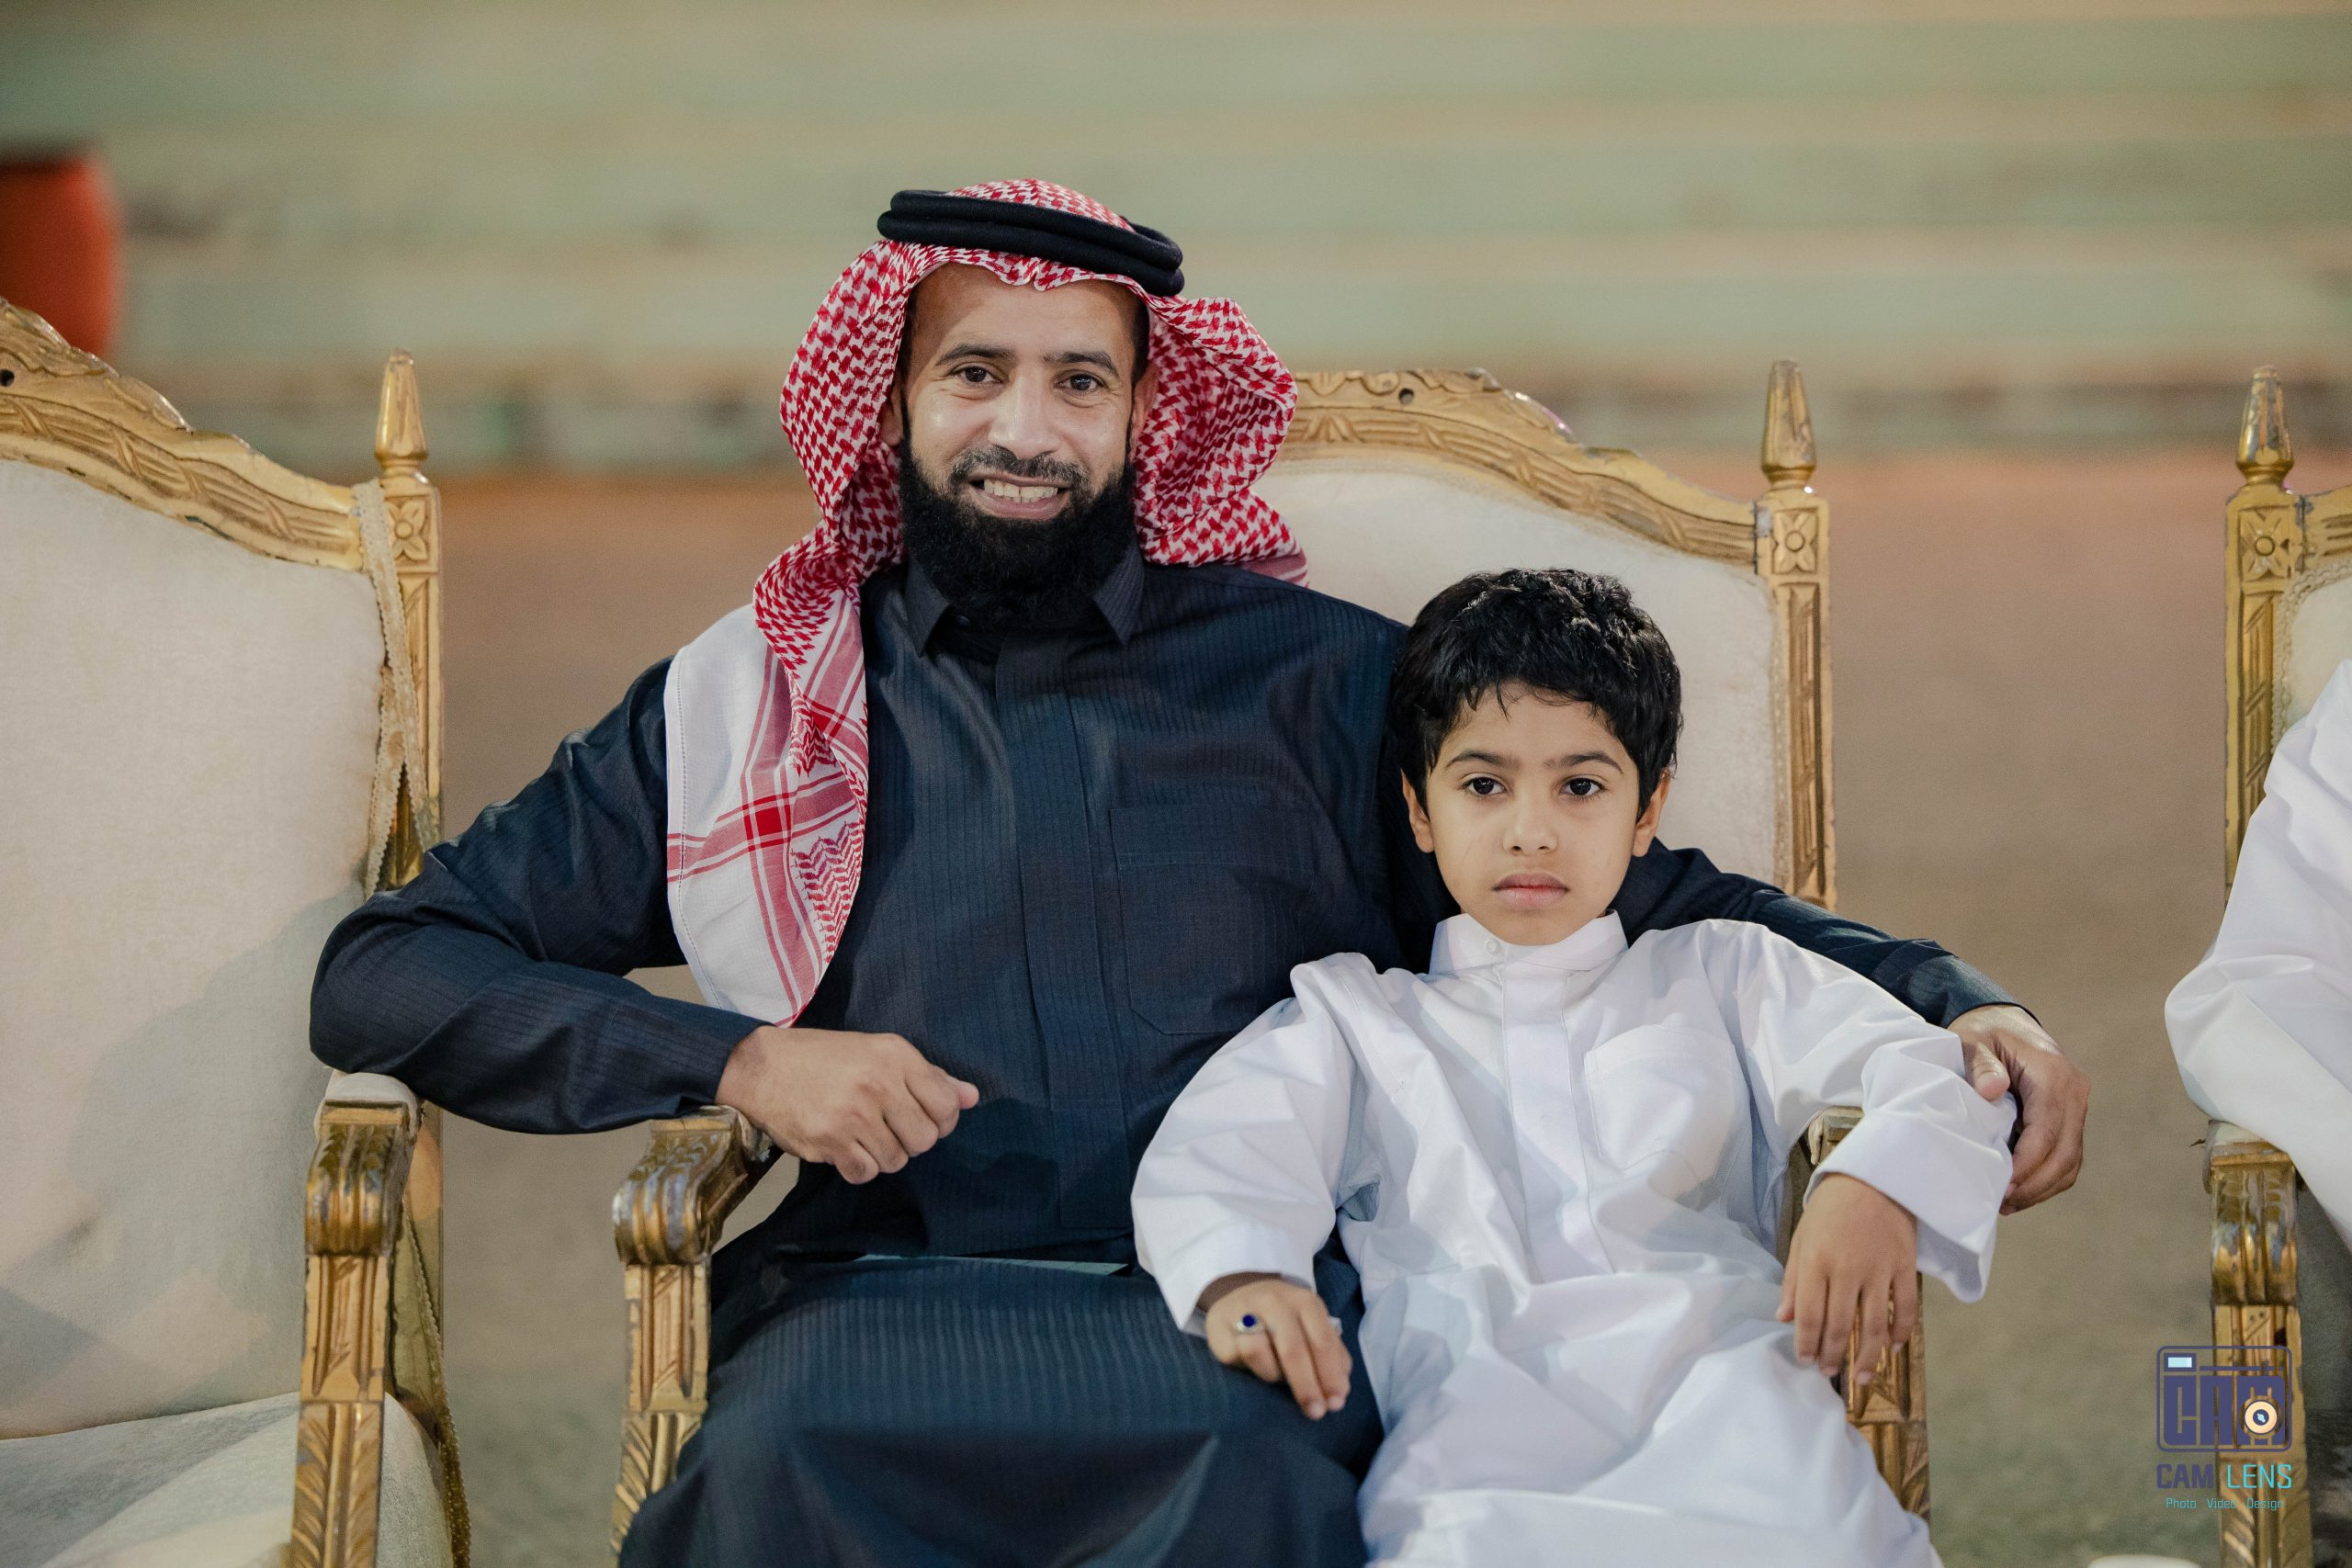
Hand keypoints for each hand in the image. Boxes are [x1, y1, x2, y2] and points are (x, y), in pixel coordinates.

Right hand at [716, 1024, 978, 1183]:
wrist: (762, 1067)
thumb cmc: (825, 1058)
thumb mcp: (877, 1051)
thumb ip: (928, 1075)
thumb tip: (972, 1097)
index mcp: (894, 1055)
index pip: (947, 1104)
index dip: (942, 1119)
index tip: (923, 1117)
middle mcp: (878, 1083)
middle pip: (925, 1139)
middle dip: (913, 1141)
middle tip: (890, 1128)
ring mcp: (853, 1115)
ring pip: (896, 1160)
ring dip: (884, 1154)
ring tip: (864, 1134)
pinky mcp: (829, 1141)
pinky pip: (866, 1173)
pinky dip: (860, 1167)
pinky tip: (847, 1147)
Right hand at [1199, 1273, 1351, 1418]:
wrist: (1242, 1294)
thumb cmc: (1286, 1321)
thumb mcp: (1313, 1329)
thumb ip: (1331, 1358)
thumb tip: (1338, 1394)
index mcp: (1305, 1302)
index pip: (1322, 1342)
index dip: (1330, 1375)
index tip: (1334, 1403)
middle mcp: (1275, 1302)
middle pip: (1292, 1349)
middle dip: (1306, 1386)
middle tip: (1314, 1412)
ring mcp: (1244, 1311)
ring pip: (1258, 1351)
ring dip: (1273, 1374)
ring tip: (1277, 1377)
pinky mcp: (1219, 1326)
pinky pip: (1236, 1356)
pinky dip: (1250, 1369)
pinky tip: (1254, 1368)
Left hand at [1777, 1173, 1917, 1387]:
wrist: (1873, 1177)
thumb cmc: (1830, 1209)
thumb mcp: (1802, 1238)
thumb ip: (1794, 1280)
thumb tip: (1784, 1318)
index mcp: (1816, 1261)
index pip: (1810, 1315)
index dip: (1807, 1343)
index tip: (1806, 1361)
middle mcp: (1847, 1269)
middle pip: (1840, 1325)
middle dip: (1833, 1355)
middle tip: (1829, 1373)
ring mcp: (1879, 1269)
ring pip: (1873, 1325)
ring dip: (1868, 1357)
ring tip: (1862, 1377)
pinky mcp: (1904, 1266)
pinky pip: (1905, 1308)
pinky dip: (1900, 1332)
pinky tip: (1892, 1348)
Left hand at [1947, 1003, 2087, 1212]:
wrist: (2003, 1021)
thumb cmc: (1983, 1033)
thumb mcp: (1972, 1042)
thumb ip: (1980, 1065)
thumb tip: (1991, 1091)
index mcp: (2054, 1075)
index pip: (2047, 1132)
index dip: (2026, 1164)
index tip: (2001, 1187)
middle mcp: (2075, 1092)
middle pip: (2065, 1153)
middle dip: (2035, 1184)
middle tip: (2001, 1203)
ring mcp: (2077, 1106)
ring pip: (2071, 1161)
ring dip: (2043, 1187)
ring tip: (2007, 1204)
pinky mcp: (2071, 1117)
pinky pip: (2067, 1156)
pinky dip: (2048, 1178)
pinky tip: (2020, 1190)